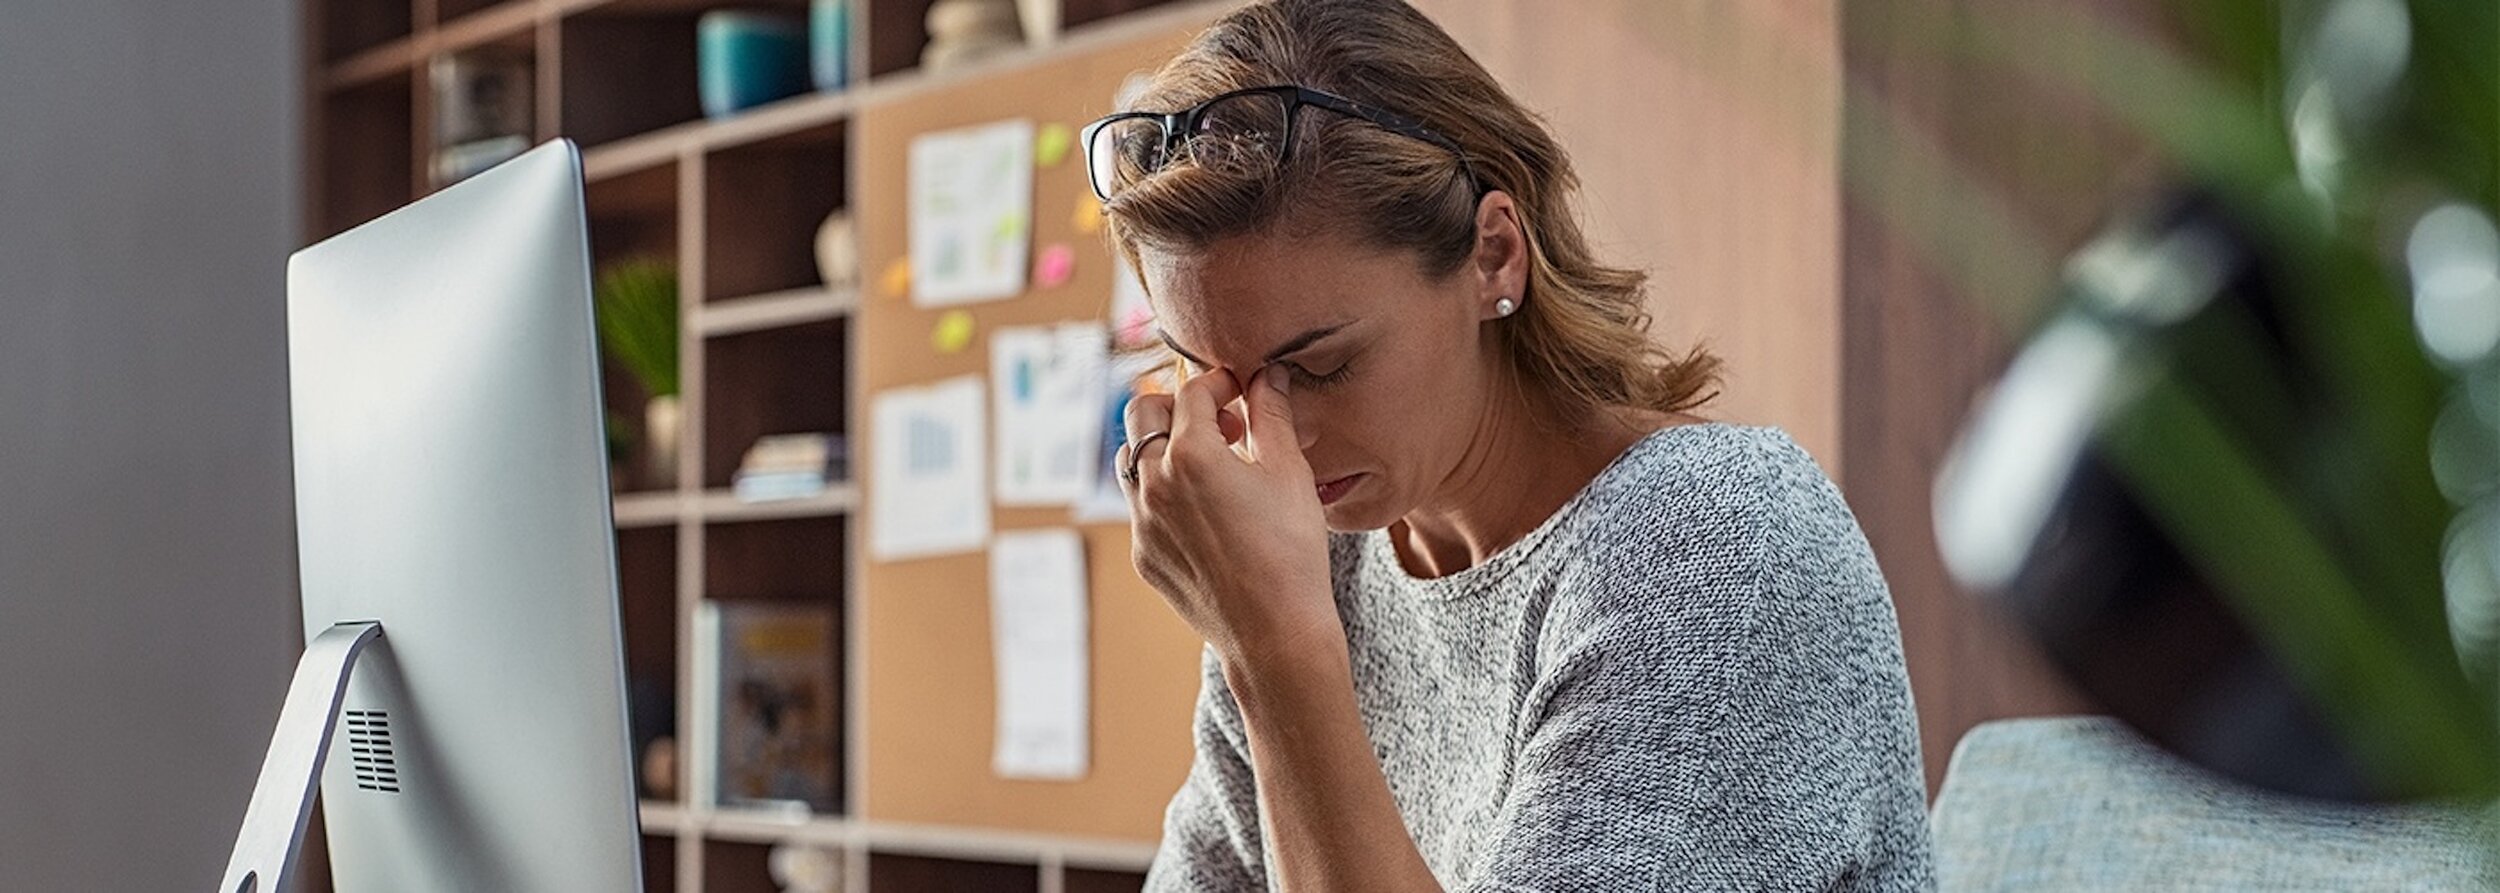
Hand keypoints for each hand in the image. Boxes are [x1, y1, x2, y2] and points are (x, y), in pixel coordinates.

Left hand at [1118, 366, 1338, 663]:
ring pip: (1131, 459)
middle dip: (1177, 405)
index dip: (1219, 383)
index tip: (1241, 393)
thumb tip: (1268, 374)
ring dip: (1162, 447)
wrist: (1275, 633)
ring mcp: (1142, 522)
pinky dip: (1164, 492)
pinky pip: (1140, 507)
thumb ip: (1273, 414)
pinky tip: (1206, 512)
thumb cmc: (1291, 551)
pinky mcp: (1143, 554)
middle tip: (1220, 423)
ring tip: (1208, 464)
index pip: (1192, 391)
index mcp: (1192, 454)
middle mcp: (1155, 483)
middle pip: (1141, 412)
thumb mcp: (1289, 472)